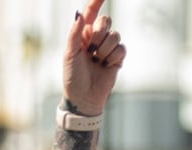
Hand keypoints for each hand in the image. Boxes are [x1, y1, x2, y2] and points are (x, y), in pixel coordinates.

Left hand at [63, 0, 125, 115]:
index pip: (91, 12)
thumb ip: (74, 33)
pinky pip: (122, 48)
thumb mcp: (69, 54)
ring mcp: (107, 48)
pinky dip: (113, 57)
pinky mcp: (117, 58)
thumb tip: (79, 14)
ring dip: (105, 50)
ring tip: (97, 62)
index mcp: (82, 35)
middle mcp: (96, 39)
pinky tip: (106, 66)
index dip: (97, 1)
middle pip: (106, 21)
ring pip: (115, 35)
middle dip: (99, 34)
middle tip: (91, 50)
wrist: (84, 98)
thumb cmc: (73, 77)